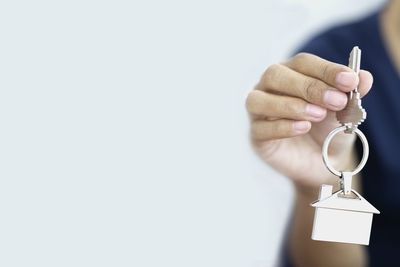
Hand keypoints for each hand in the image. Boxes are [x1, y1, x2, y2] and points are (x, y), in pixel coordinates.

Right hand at [246, 53, 372, 187]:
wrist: (321, 161)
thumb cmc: (327, 129)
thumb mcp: (345, 111)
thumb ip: (352, 94)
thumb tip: (363, 77)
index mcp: (291, 73)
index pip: (302, 63)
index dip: (325, 70)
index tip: (349, 81)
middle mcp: (269, 88)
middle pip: (275, 75)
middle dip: (308, 87)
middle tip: (336, 101)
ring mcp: (258, 111)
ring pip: (258, 100)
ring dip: (290, 105)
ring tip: (318, 115)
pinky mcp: (256, 135)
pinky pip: (260, 127)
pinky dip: (282, 126)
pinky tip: (302, 128)